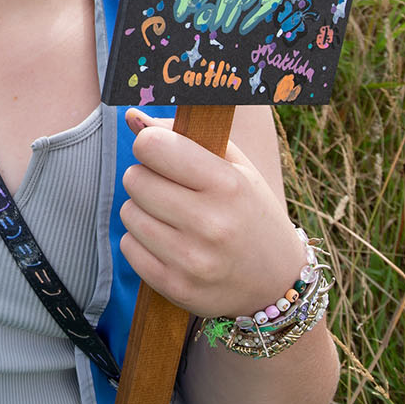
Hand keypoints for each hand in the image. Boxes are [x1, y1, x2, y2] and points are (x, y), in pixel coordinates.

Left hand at [118, 108, 306, 317]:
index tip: (164, 154)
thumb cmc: (250, 213)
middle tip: (171, 189)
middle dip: (146, 178)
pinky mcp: (175, 287)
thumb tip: (132, 116)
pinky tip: (170, 245)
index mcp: (228, 184)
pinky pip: (128, 247)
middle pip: (134, 179)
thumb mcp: (234, 168)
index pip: (152, 146)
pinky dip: (142, 243)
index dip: (151, 145)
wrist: (276, 283)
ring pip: (128, 213)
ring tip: (174, 218)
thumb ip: (183, 136)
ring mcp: (192, 259)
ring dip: (143, 211)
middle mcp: (211, 223)